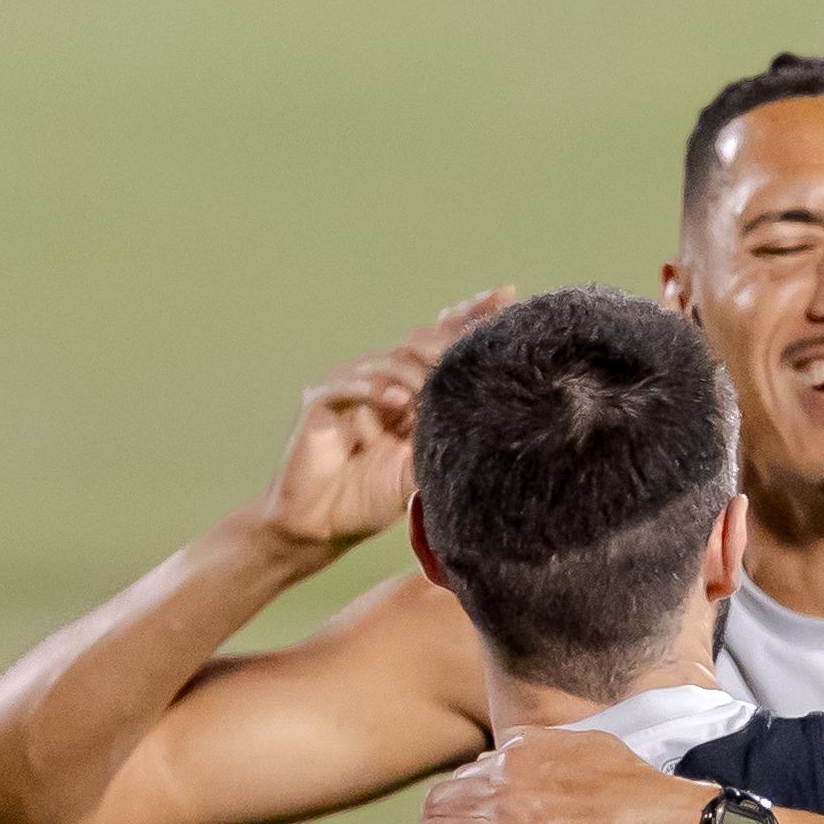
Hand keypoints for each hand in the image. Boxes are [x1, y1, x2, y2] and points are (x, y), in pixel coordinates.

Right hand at [260, 292, 509, 557]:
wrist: (320, 529)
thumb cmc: (370, 499)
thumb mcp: (422, 471)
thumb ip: (450, 445)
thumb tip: (504, 429)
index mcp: (407, 391)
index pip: (441, 342)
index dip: (469, 317)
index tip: (506, 295)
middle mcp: (378, 381)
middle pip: (417, 344)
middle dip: (448, 342)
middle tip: (473, 348)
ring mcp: (347, 388)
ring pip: (386, 363)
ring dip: (413, 375)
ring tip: (433, 392)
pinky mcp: (318, 403)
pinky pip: (346, 386)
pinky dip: (372, 391)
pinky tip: (396, 401)